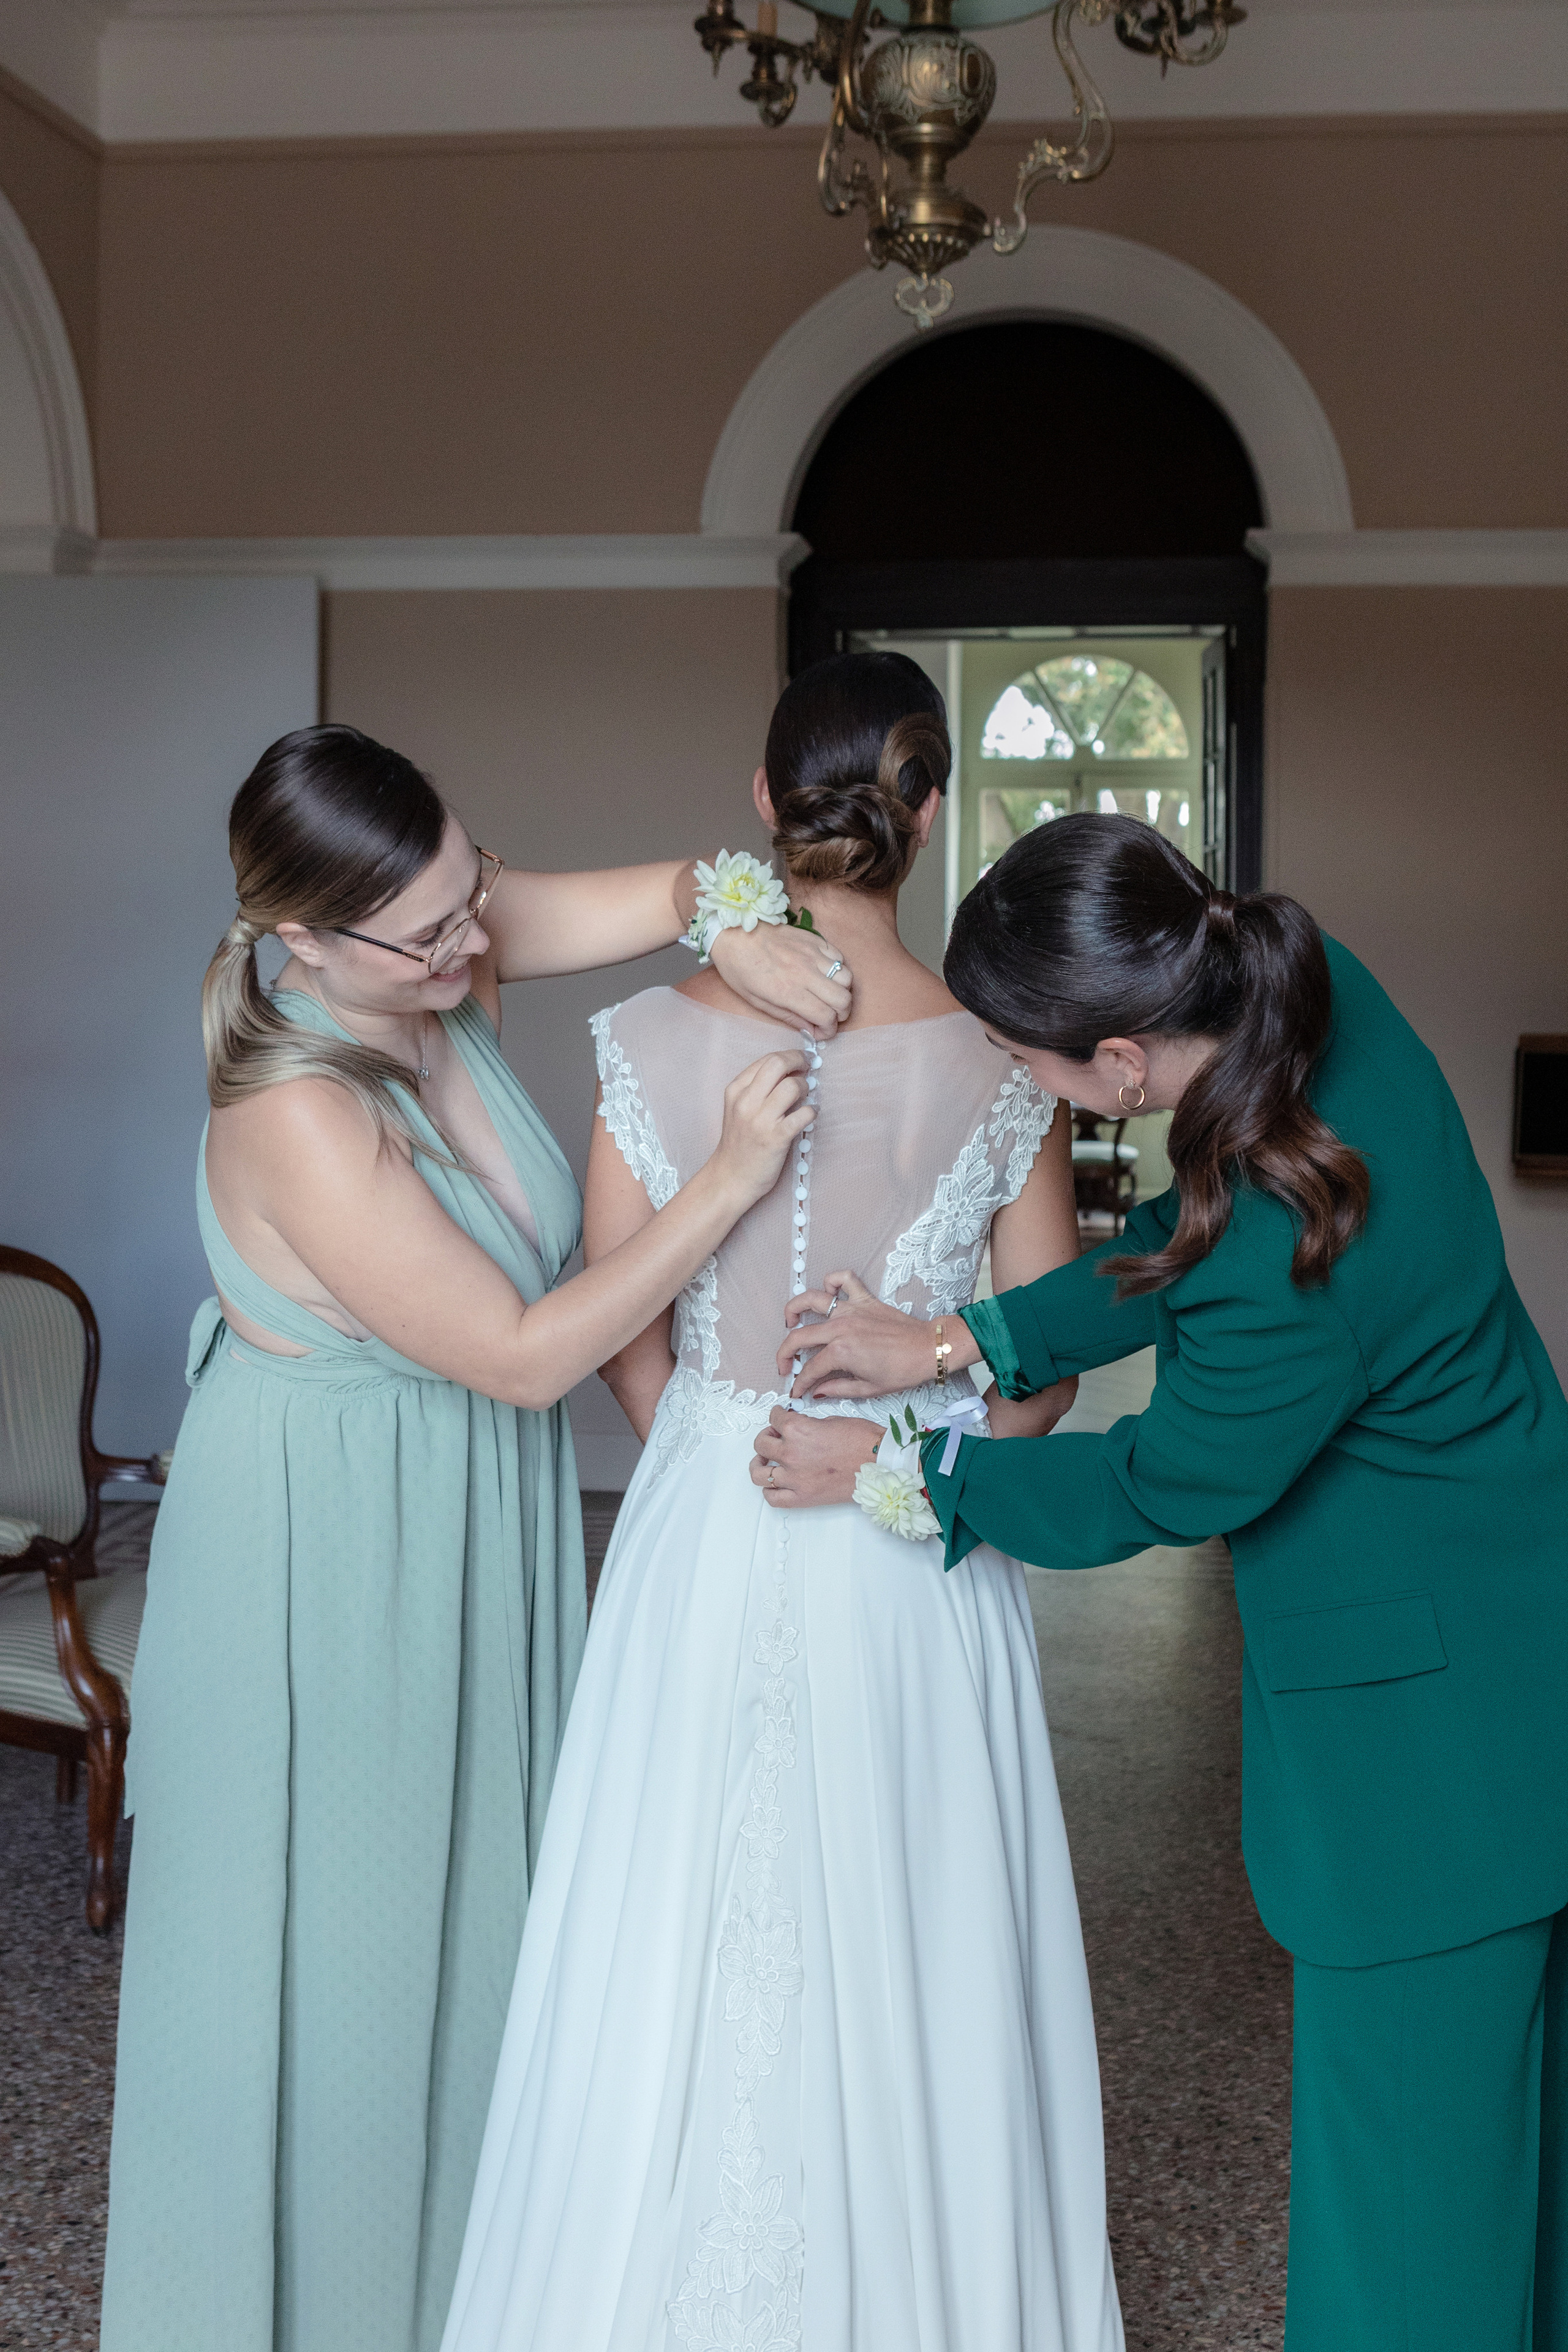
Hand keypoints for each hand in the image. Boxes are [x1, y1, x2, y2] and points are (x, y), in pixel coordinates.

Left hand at [709, 922, 851, 1039]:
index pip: (826, 1016)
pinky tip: (824, 974)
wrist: (734, 933)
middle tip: (830, 1016)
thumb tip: (811, 1031)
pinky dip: (838, 969)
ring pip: (847, 978)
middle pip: (843, 999)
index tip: (822, 1032)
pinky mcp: (815, 940)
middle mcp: (805, 973)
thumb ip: (788, 1017)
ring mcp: (813, 954)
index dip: (829, 1030)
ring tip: (829, 995)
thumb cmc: (740, 969)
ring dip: (842, 991)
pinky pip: (840, 958)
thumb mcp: (757, 1001)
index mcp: (788, 991)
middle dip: (841, 1013)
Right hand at [710, 1050, 815, 1209]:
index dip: (788, 1055)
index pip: (766, 1060)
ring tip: (807, 1094)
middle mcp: (746, 1102)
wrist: (730, 1178)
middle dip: (799, 1060)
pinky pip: (803, 1114)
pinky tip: (811, 1113)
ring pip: (792, 1086)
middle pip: (777, 1064)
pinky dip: (812, 1111)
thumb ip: (757, 1089)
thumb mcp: (738, 1108)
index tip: (800, 1060)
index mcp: (736, 1091)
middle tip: (809, 1065)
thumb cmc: (739, 1143)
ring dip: (806, 1086)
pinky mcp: (776, 1138)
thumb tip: (789, 1070)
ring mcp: (760, 1120)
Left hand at [750, 1406, 880, 1507]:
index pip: (774, 1418)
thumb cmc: (863, 1441)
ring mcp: (794, 1478)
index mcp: (798, 1429)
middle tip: (774, 1436)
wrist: (879, 1465)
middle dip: (767, 1436)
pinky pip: (773, 1498)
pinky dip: (769, 1491)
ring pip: (759, 1473)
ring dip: (760, 1465)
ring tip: (765, 1462)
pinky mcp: (802, 1497)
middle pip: (761, 1444)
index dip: (777, 1415)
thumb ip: (809, 1424)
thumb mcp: (832, 1420)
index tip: (779, 1416)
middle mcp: (791, 1453)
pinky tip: (774, 1484)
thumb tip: (799, 1427)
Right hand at [776, 1269, 981, 1399]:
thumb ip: (836, 1388)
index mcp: (841, 1353)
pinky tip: (828, 1292)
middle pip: (799, 1337)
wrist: (929, 1349)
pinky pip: (844, 1279)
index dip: (800, 1384)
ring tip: (790, 1320)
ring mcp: (851, 1310)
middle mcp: (840, 1327)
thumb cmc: (903, 1371)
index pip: (809, 1370)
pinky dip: (833, 1281)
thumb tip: (816, 1391)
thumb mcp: (868, 1389)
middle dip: (785, 1355)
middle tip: (785, 1367)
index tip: (797, 1391)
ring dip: (795, 1308)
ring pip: (812, 1300)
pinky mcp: (865, 1299)